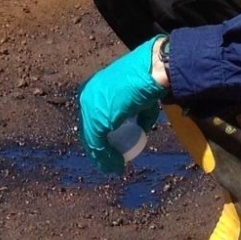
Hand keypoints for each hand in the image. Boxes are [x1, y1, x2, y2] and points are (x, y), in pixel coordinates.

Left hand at [78, 39, 166, 174]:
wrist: (153, 72)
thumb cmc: (149, 81)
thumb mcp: (138, 99)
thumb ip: (137, 115)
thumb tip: (141, 129)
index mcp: (93, 88)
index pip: (91, 118)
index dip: (100, 137)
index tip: (110, 151)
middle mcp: (87, 96)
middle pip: (88, 130)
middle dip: (99, 150)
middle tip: (112, 162)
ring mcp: (90, 107)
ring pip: (92, 141)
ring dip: (103, 158)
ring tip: (115, 167)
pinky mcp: (97, 118)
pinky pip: (98, 145)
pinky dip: (107, 158)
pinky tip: (117, 165)